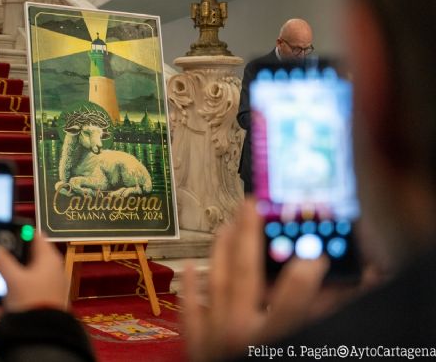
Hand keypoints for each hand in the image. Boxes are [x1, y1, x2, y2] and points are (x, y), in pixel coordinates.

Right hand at [0, 233, 67, 312]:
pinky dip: (14, 288)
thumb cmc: (32, 301)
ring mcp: (49, 284)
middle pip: (30, 254)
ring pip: (26, 272)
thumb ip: (1, 260)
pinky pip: (26, 288)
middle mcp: (52, 269)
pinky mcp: (43, 298)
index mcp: (49, 258)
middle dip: (12, 253)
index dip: (20, 232)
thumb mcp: (13, 279)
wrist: (42, 333)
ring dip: (11, 272)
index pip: (36, 235)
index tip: (4, 232)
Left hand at [181, 199, 330, 361]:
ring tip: (229, 223)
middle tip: (252, 204)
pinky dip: (189, 287)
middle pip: (244, 274)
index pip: (291, 299)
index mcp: (270, 340)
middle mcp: (239, 334)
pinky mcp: (196, 346)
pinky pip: (190, 311)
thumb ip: (324, 315)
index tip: (314, 251)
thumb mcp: (304, 347)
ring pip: (216, 282)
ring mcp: (213, 337)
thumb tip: (360, 284)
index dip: (305, 272)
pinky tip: (189, 264)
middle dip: (249, 235)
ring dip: (222, 250)